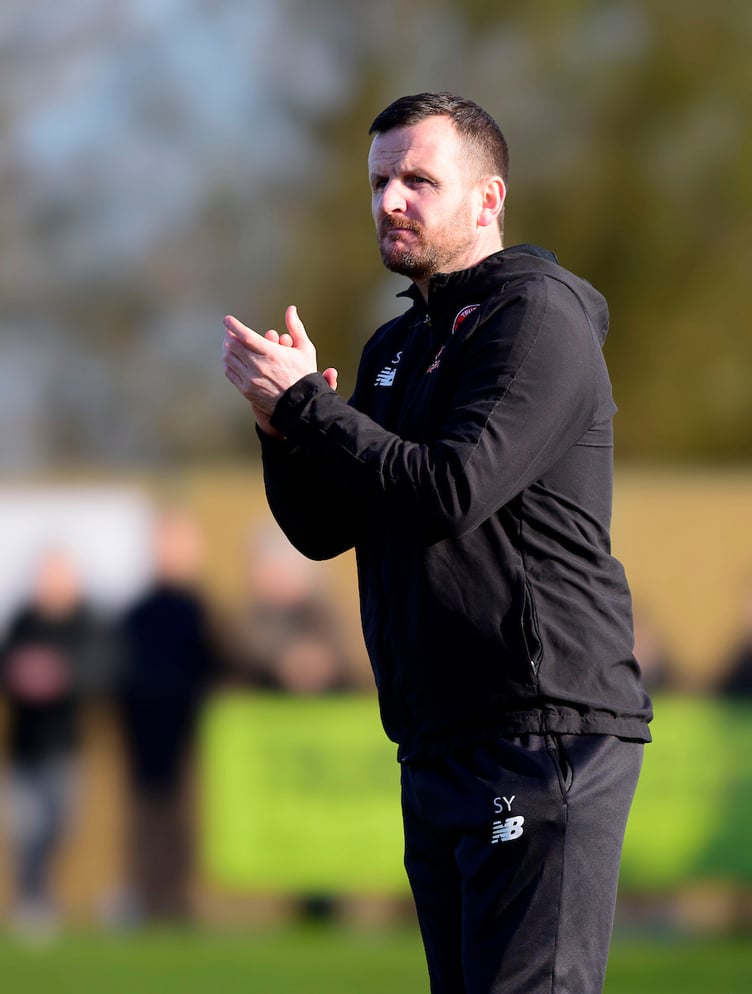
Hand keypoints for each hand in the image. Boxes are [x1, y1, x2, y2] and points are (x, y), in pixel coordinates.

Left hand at [223, 306, 336, 436]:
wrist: (301, 404)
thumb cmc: (304, 375)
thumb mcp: (305, 349)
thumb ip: (296, 327)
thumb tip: (291, 309)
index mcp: (272, 354)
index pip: (245, 335)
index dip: (233, 325)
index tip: (227, 320)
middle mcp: (259, 366)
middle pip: (233, 345)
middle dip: (229, 335)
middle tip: (229, 331)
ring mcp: (251, 379)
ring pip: (229, 359)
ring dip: (227, 348)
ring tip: (229, 343)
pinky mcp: (246, 390)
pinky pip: (230, 373)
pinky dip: (228, 363)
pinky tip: (232, 358)